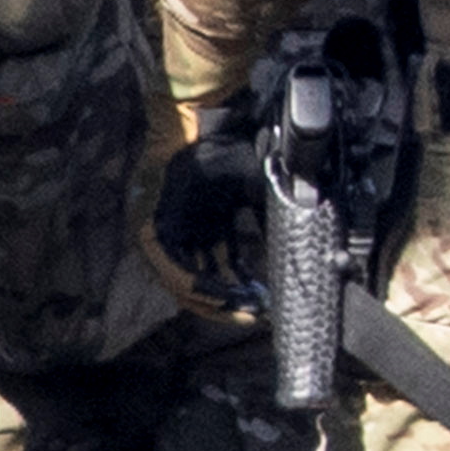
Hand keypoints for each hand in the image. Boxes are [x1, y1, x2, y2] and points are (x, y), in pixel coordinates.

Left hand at [145, 126, 277, 326]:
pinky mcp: (154, 232)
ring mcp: (167, 235)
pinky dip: (194, 285)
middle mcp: (185, 235)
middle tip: (252, 315)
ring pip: (185, 283)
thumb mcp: (256, 199)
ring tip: (239, 308)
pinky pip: (172, 270)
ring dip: (213, 300)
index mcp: (207, 227)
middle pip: (203, 282)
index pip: (220, 271)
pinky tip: (219, 294)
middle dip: (228, 303)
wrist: (211, 135)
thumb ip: (270, 226)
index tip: (261, 305)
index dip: (240, 292)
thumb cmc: (233, 158)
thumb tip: (295, 254)